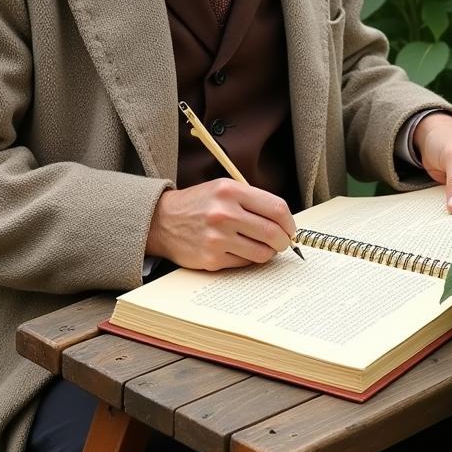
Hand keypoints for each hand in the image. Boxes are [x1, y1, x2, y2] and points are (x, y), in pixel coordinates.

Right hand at [146, 179, 296, 270]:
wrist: (162, 221)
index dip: (289, 221)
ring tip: (263, 247)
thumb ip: (252, 200)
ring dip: (269, 252)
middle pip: (273, 233)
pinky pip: (244, 263)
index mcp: (230, 191)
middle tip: (283, 242)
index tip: (290, 227)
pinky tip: (243, 250)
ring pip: (262, 252)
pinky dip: (249, 258)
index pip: (276, 208)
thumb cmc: (198, 204)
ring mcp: (218, 238)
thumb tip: (283, 220)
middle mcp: (224, 214)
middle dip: (284, 241)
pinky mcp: (211, 259)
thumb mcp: (223, 188)